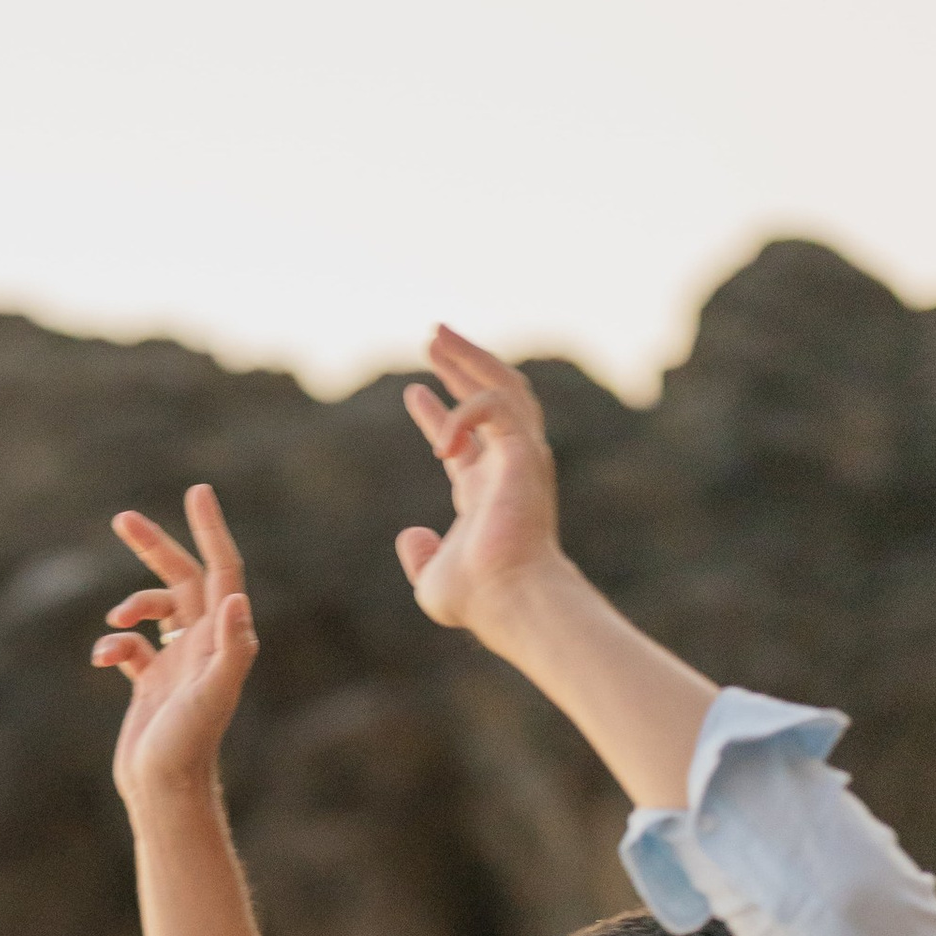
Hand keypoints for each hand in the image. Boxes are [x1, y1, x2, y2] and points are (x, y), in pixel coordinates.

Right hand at [90, 485, 258, 806]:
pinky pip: (132, 646)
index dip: (211, 531)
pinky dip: (114, 643)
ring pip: (157, 610)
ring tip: (118, 617)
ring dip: (134, 602)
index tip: (197, 492)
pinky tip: (104, 661)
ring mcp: (179, 664)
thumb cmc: (188, 746)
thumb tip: (236, 600)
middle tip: (122, 518)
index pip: (221, 572)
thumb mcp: (212, 696)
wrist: (165, 791)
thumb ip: (230, 649)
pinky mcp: (153, 684)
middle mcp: (205, 647)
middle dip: (155, 548)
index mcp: (223, 640)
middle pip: (183, 580)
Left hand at [396, 328, 566, 640]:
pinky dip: (464, 412)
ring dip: (469, 358)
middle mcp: (508, 468)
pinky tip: (439, 437)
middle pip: (491, 400)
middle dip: (461, 366)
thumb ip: (422, 556)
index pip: (467, 441)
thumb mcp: (433, 580)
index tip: (414, 392)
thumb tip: (411, 534)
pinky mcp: (524, 451)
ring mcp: (521, 456)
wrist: (511, 600)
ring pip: (504, 387)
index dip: (439, 415)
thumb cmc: (480, 600)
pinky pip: (496, 407)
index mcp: (488, 492)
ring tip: (436, 335)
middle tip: (433, 337)